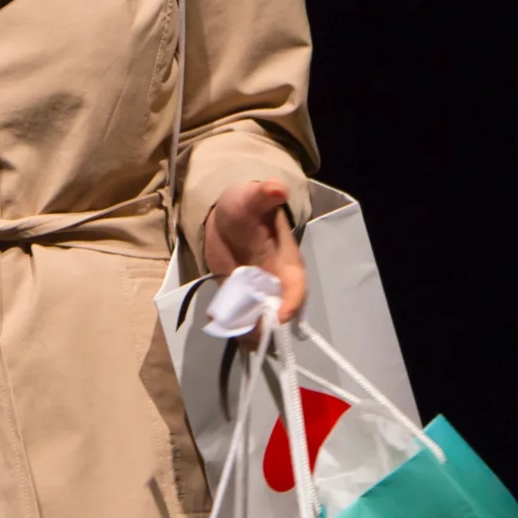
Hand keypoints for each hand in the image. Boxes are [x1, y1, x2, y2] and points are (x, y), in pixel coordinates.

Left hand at [204, 180, 306, 321]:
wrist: (227, 215)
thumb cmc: (245, 205)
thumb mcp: (252, 197)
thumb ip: (264, 194)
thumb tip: (278, 187)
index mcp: (288, 261)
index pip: (297, 287)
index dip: (292, 303)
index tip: (279, 316)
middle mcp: (277, 283)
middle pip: (281, 313)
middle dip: (269, 326)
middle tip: (250, 331)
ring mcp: (259, 294)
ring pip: (262, 321)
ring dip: (250, 329)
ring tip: (231, 327)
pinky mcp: (241, 299)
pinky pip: (243, 319)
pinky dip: (234, 325)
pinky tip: (219, 321)